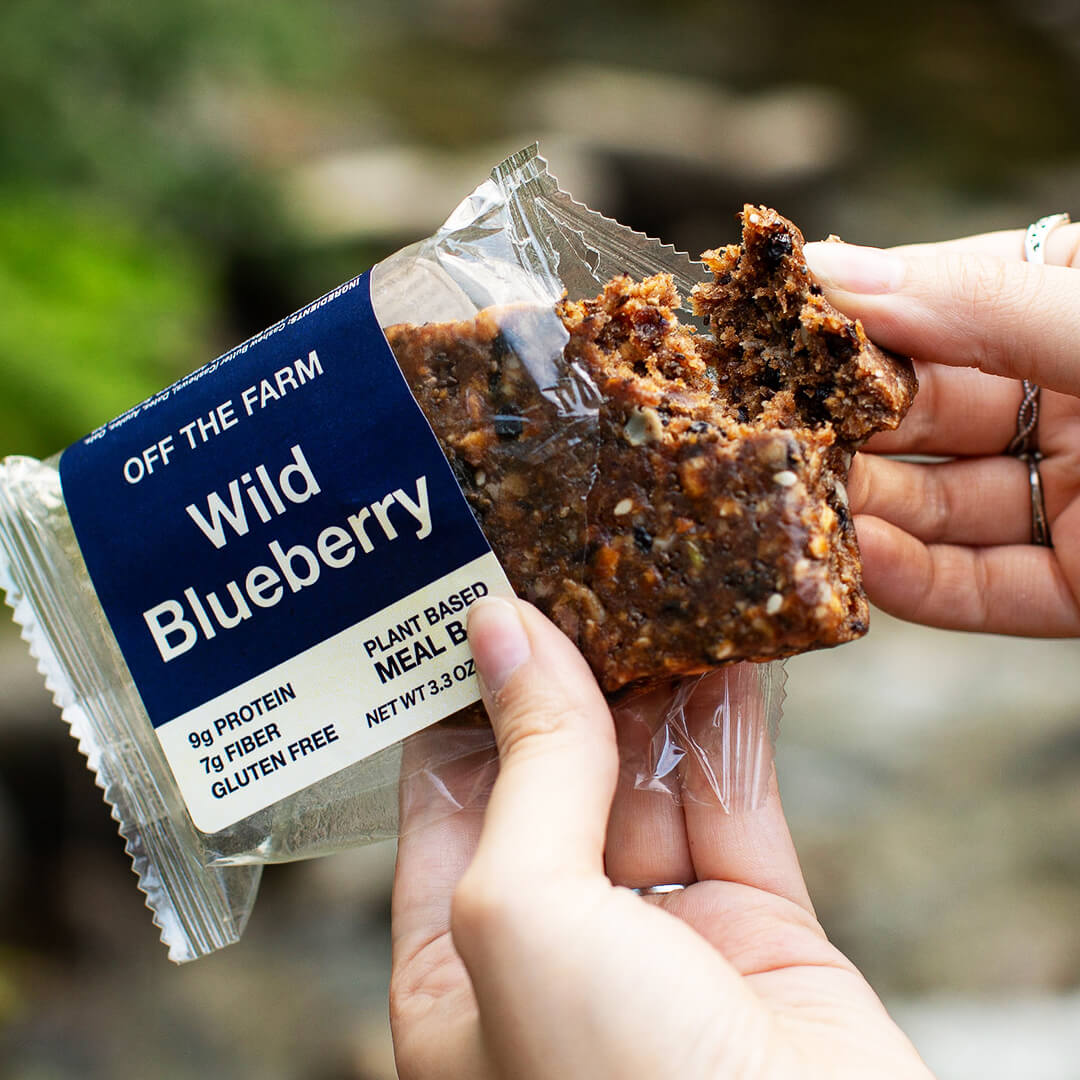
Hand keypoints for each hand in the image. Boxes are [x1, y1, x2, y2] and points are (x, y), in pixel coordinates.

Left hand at [390, 597, 932, 1078]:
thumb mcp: (526, 917)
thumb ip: (526, 768)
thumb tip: (506, 631)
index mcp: (459, 967)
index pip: (444, 797)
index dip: (457, 695)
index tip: (474, 599)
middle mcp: (557, 948)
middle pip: (551, 777)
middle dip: (564, 679)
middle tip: (572, 571)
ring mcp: (665, 937)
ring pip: (647, 781)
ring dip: (652, 691)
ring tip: (649, 593)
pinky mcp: (762, 930)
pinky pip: (736, 805)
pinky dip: (731, 728)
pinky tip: (724, 652)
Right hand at [804, 224, 1079, 635]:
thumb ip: (982, 301)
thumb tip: (836, 268)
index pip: (943, 309)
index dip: (858, 322)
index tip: (772, 334)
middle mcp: (1074, 400)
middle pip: (925, 415)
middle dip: (844, 429)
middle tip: (761, 438)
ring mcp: (1075, 497)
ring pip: (936, 507)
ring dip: (861, 513)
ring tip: (790, 511)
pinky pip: (977, 586)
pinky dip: (912, 583)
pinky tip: (858, 567)